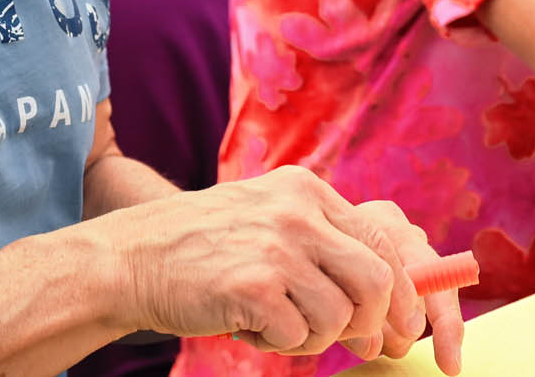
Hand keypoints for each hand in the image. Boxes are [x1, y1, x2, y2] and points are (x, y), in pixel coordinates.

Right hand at [105, 166, 464, 371]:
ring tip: (275, 325)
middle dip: (372, 322)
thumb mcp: (266, 217)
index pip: (381, 240)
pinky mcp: (254, 288)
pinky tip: (247, 326)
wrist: (130, 257)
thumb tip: (383, 304)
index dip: (403, 290)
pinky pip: (297, 336)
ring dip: (314, 338)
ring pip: (339, 316)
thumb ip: (319, 243)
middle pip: (376, 280)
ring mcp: (276, 248)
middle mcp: (297, 212)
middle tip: (355, 342)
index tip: (404, 324)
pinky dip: (277, 344)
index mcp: (306, 190)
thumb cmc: (200, 246)